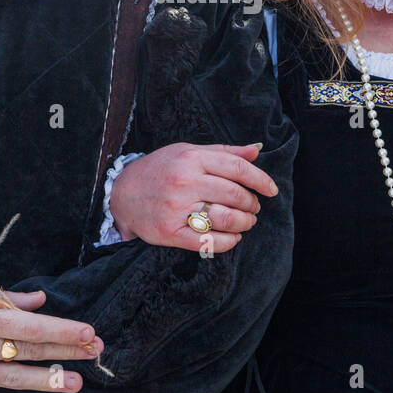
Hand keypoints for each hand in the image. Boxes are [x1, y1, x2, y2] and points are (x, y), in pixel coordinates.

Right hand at [0, 290, 100, 391]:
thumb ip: (3, 298)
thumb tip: (39, 300)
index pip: (31, 325)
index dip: (62, 330)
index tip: (88, 332)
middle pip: (29, 349)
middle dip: (64, 350)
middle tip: (95, 352)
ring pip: (12, 378)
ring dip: (46, 380)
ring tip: (75, 383)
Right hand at [110, 142, 277, 251]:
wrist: (121, 193)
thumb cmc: (159, 169)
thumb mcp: (187, 151)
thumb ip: (223, 151)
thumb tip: (256, 151)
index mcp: (192, 158)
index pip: (237, 168)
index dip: (260, 180)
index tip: (271, 190)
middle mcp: (184, 181)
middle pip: (235, 194)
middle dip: (252, 204)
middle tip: (255, 208)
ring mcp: (176, 208)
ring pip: (225, 219)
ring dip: (244, 223)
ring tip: (246, 222)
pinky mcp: (169, 232)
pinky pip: (208, 241)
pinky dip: (228, 242)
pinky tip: (233, 238)